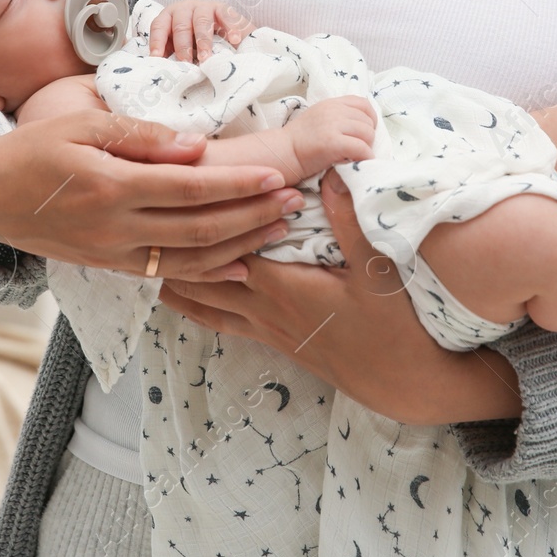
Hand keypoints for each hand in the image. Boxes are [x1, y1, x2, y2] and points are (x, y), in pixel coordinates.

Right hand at [0, 109, 305, 282]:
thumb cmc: (37, 147)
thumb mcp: (82, 123)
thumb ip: (140, 136)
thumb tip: (196, 145)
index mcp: (111, 187)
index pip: (190, 189)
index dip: (237, 185)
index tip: (275, 177)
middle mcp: (116, 228)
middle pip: (200, 229)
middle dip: (252, 217)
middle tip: (291, 202)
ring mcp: (115, 254)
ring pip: (191, 260)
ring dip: (240, 246)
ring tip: (277, 229)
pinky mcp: (113, 266)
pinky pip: (169, 274)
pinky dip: (208, 273)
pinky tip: (240, 263)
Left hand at [149, 0, 253, 62]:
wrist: (224, 31)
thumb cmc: (195, 43)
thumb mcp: (181, 47)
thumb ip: (172, 55)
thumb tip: (163, 71)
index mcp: (169, 17)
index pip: (159, 26)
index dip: (157, 42)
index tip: (157, 57)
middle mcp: (184, 9)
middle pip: (181, 26)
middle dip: (183, 46)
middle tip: (186, 62)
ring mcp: (204, 7)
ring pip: (201, 21)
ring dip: (203, 40)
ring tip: (206, 58)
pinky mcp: (222, 8)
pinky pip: (225, 16)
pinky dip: (230, 28)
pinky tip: (234, 40)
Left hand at [159, 169, 525, 424]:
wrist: (403, 383)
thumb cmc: (395, 325)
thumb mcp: (380, 268)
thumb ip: (351, 222)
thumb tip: (331, 174)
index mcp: (281, 287)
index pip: (225, 247)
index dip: (205, 218)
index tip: (188, 186)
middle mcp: (262, 309)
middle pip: (198, 274)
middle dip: (176, 243)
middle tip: (153, 206)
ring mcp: (263, 328)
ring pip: (199, 300)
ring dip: (177, 270)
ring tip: (155, 238)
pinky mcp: (270, 340)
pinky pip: (216, 319)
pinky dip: (193, 299)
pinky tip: (179, 285)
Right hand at [284, 95, 376, 182]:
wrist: (282, 153)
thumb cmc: (300, 141)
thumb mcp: (318, 118)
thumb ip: (337, 116)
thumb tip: (362, 125)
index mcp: (330, 103)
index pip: (363, 103)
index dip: (370, 118)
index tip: (365, 132)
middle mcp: (333, 110)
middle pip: (367, 121)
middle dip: (367, 137)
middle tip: (357, 149)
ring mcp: (332, 125)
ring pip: (367, 134)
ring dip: (366, 147)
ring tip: (355, 156)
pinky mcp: (332, 143)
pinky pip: (361, 149)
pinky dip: (364, 158)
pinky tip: (357, 163)